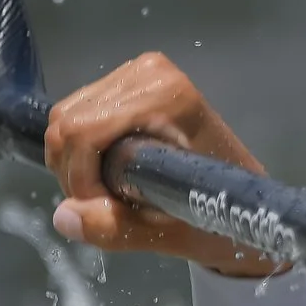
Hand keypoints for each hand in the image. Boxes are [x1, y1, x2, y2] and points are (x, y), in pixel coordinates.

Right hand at [45, 53, 286, 277]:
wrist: (241, 199)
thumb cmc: (215, 213)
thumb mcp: (168, 233)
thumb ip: (116, 228)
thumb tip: (65, 217)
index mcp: (167, 96)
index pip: (84, 130)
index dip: (81, 178)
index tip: (105, 209)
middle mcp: (150, 72)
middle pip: (67, 122)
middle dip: (75, 173)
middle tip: (104, 206)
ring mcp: (138, 72)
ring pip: (65, 119)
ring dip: (74, 164)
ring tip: (108, 193)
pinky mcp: (127, 81)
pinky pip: (75, 114)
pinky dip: (81, 151)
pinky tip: (107, 172)